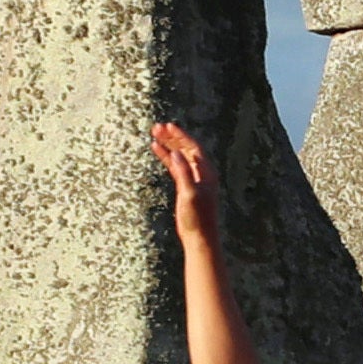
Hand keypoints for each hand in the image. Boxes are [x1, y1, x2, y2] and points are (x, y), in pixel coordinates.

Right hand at [148, 122, 218, 240]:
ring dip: (168, 144)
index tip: (168, 126)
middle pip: (187, 149)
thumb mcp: (190, 194)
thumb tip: (176, 153)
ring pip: (180, 156)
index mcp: (207, 173)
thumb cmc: (197, 218)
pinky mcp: (185, 186)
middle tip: (157, 127)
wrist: (199, 237)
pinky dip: (166, 157)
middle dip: (173, 137)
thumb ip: (184, 173)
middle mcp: (202, 173)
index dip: (181, 136)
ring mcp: (193, 179)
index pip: (194, 148)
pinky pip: (175, 167)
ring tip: (154, 134)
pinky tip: (156, 148)